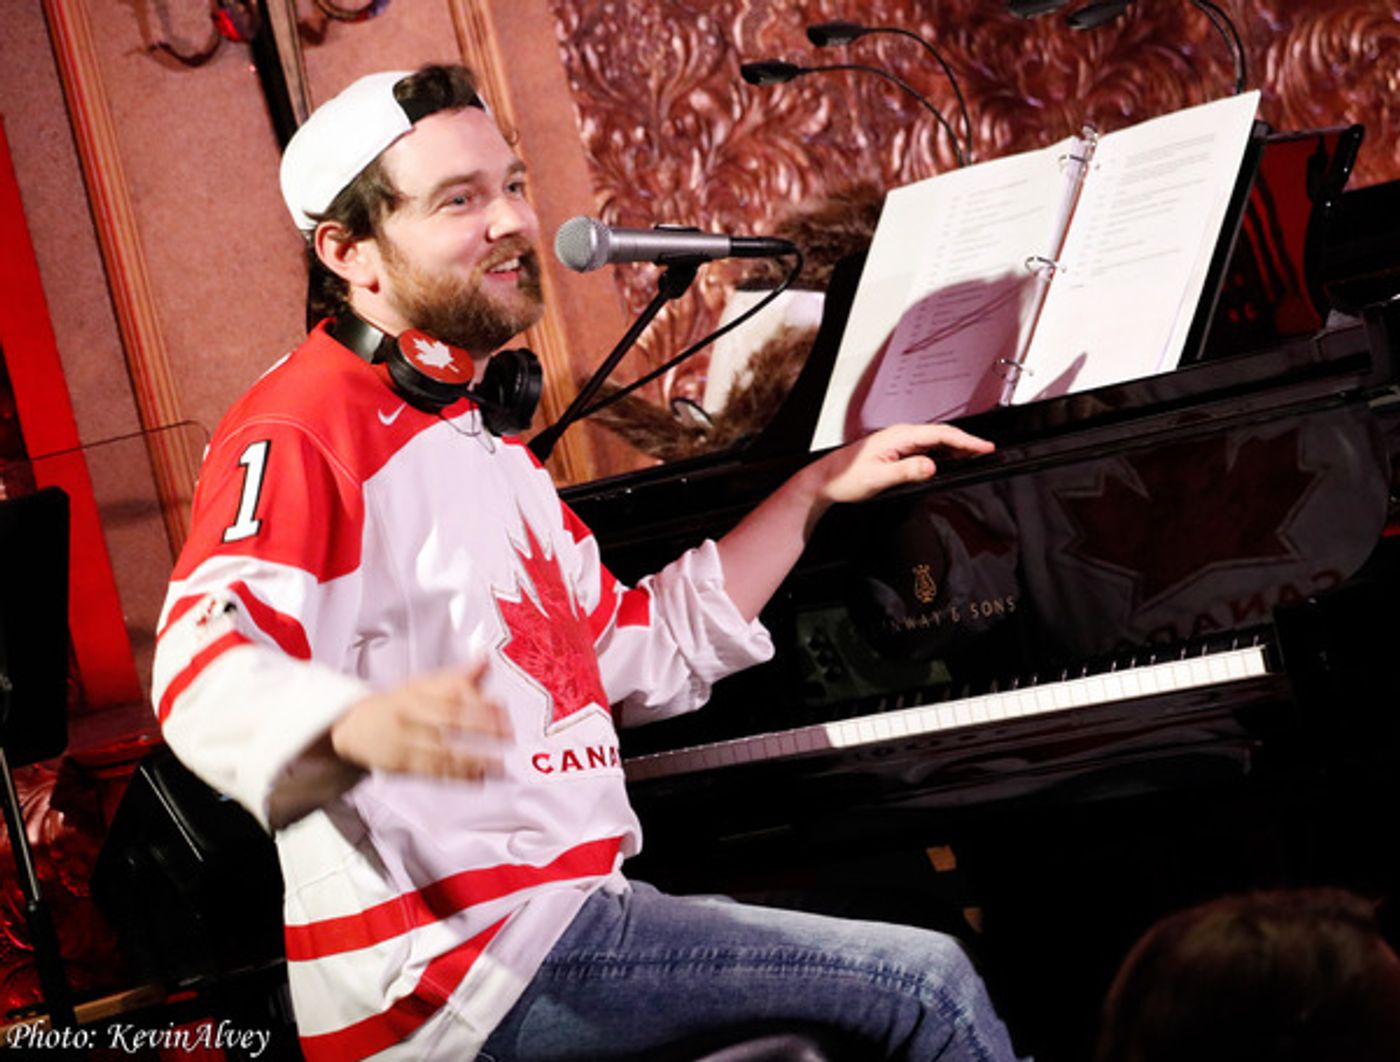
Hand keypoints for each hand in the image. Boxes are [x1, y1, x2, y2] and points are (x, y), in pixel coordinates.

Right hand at [329, 658, 511, 780]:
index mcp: (417, 690)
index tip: (503, 709)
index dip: (480, 701)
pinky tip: (478, 777)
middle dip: (482, 728)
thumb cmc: (394, 705)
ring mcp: (404, 740)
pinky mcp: (401, 764)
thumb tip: (485, 659)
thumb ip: (456, 677)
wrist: (351, 727)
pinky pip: (432, 771)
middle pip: (449, 719)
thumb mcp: (422, 684)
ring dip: (474, 757)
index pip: (452, 692)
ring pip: (442, 749)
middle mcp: (410, 713)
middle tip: (508, 735)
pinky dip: (457, 775)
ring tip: (499, 764)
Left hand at [808, 422, 994, 507]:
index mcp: (898, 436)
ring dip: (955, 447)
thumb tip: (931, 466)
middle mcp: (899, 435)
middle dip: (966, 442)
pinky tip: (948, 460)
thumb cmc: (846, 477)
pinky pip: (925, 447)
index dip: (966, 441)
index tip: (985, 447)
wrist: (826, 480)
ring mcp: (898, 441)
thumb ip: (906, 471)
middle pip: (942, 434)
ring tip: (974, 455)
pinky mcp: (895, 450)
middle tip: (987, 451)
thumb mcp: (878, 478)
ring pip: (935, 440)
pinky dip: (942, 452)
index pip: (941, 434)